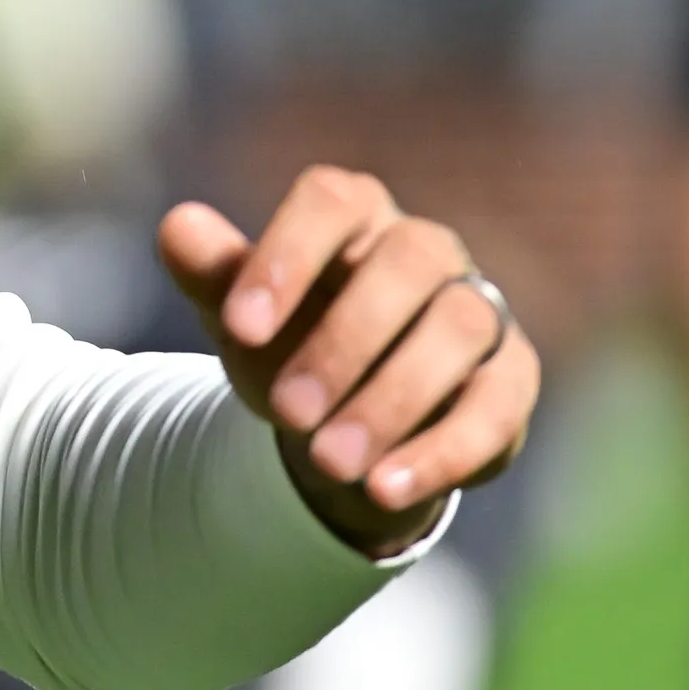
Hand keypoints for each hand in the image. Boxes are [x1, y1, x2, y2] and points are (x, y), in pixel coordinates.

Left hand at [157, 166, 537, 556]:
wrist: (337, 412)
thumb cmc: (285, 339)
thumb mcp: (238, 311)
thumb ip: (211, 273)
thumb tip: (177, 229)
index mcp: (353, 212)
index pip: (328, 201)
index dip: (285, 257)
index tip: (236, 327)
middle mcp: (426, 247)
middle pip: (405, 266)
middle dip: (343, 342)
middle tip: (287, 412)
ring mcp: (480, 309)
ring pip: (458, 331)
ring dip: (392, 400)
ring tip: (326, 461)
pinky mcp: (511, 379)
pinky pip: (495, 407)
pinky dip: (440, 451)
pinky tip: (381, 488)